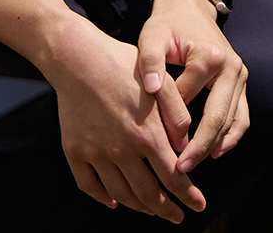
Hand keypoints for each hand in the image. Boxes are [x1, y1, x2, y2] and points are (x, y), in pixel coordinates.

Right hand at [47, 16, 206, 221]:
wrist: (78, 57)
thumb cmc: (123, 65)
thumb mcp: (160, 83)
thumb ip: (177, 116)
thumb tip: (187, 146)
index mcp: (146, 133)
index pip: (172, 175)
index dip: (187, 194)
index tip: (198, 205)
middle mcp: (121, 150)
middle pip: (147, 193)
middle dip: (166, 209)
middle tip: (177, 216)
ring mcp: (95, 154)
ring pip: (120, 195)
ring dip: (139, 207)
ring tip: (152, 209)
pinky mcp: (75, 152)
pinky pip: (89, 186)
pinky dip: (103, 198)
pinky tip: (113, 200)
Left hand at [139, 0, 248, 173]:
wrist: (189, 7)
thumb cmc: (167, 24)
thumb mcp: (151, 37)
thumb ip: (149, 62)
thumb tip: (150, 90)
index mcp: (209, 57)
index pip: (188, 101)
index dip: (170, 126)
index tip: (154, 147)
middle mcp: (231, 67)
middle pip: (217, 117)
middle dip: (198, 147)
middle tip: (178, 169)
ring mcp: (240, 74)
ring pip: (231, 120)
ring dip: (214, 146)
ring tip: (191, 165)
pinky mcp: (241, 81)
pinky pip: (241, 116)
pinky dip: (231, 136)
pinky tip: (214, 152)